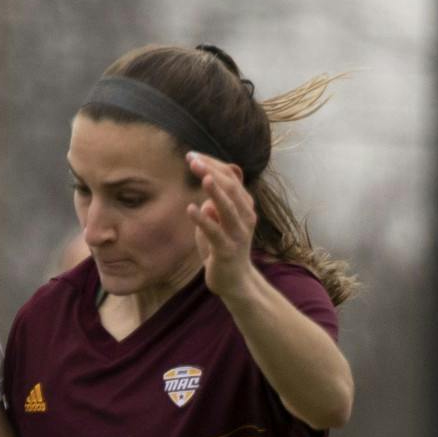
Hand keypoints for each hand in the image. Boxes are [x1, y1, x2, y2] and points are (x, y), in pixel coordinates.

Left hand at [186, 152, 255, 299]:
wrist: (234, 281)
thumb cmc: (223, 247)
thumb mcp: (220, 220)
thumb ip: (217, 201)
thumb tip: (210, 184)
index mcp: (244, 205)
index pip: (231, 178)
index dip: (212, 164)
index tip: (192, 155)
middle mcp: (245, 216)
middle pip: (231, 188)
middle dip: (212, 171)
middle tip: (193, 160)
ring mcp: (238, 234)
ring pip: (228, 208)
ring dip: (216, 191)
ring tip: (204, 177)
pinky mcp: (226, 250)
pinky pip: (215, 232)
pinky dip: (203, 220)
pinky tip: (191, 209)